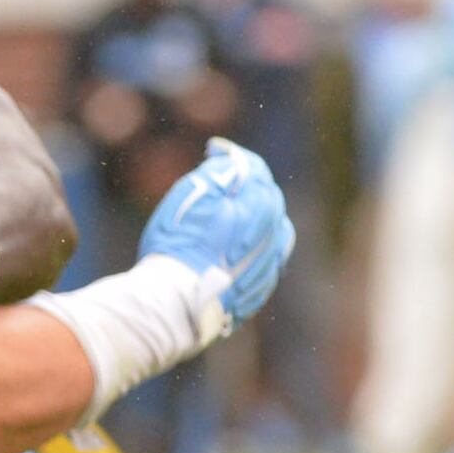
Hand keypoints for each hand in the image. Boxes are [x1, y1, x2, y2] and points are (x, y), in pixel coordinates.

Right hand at [133, 138, 290, 328]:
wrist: (179, 300)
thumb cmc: (180, 243)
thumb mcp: (193, 192)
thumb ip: (220, 170)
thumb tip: (234, 160)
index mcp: (262, 201)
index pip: (253, 168)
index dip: (231, 156)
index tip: (212, 152)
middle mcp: (274, 231)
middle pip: (264, 199)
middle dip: (244, 190)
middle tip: (216, 189)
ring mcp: (269, 263)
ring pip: (268, 232)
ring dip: (251, 223)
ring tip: (224, 224)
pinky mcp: (259, 290)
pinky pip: (260, 262)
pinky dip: (248, 253)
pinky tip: (225, 256)